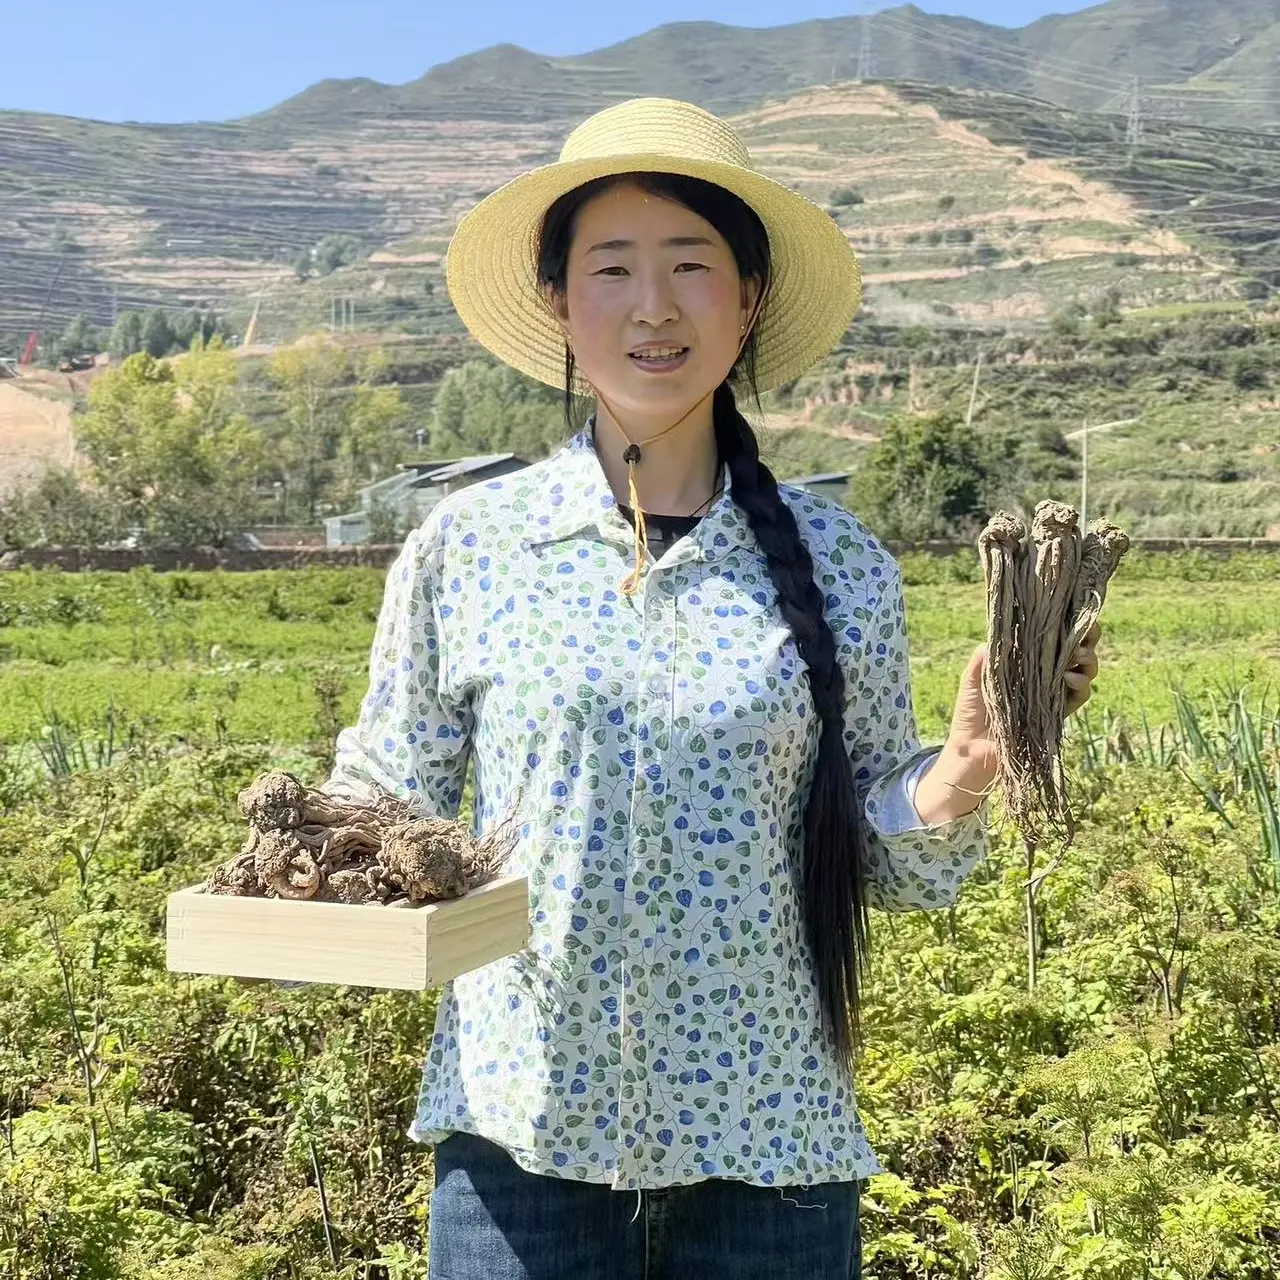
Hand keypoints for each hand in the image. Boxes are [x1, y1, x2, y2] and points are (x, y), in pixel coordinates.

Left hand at [916, 623, 1103, 823]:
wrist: (973, 747)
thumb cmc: (971, 709)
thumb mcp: (974, 676)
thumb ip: (987, 654)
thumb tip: (1003, 633)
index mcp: (1028, 660)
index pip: (1054, 637)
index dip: (1069, 625)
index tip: (1077, 613)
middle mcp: (1046, 674)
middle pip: (1077, 651)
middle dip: (1086, 640)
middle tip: (1086, 633)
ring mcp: (1054, 694)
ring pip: (1084, 673)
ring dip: (1087, 662)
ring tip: (1078, 657)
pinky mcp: (1058, 714)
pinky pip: (1079, 698)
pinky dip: (1080, 687)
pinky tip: (1072, 680)